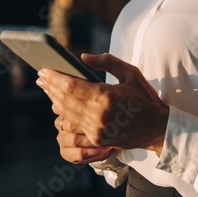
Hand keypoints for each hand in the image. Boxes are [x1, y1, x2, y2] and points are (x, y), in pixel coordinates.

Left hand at [36, 53, 168, 156]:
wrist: (156, 127)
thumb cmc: (144, 97)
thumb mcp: (131, 73)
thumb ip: (107, 62)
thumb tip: (83, 57)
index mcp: (106, 96)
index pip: (71, 87)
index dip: (55, 78)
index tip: (44, 70)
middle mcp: (98, 115)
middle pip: (64, 100)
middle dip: (50, 87)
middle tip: (41, 77)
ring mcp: (96, 129)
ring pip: (66, 113)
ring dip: (54, 100)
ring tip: (48, 88)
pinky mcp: (96, 138)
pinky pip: (73, 125)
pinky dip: (64, 113)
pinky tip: (60, 105)